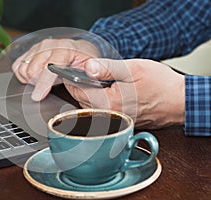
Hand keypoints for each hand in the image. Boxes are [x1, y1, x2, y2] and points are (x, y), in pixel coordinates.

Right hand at [11, 38, 99, 100]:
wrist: (82, 51)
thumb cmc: (88, 62)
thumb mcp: (98, 68)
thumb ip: (99, 70)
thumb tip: (91, 70)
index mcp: (67, 48)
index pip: (51, 65)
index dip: (43, 82)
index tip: (38, 96)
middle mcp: (51, 45)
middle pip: (33, 69)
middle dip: (38, 83)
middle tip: (49, 88)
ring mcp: (39, 47)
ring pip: (23, 68)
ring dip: (31, 80)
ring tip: (45, 82)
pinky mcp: (31, 50)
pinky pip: (17, 66)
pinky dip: (23, 76)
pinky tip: (36, 78)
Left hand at [64, 58, 184, 128]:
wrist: (179, 102)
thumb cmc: (160, 85)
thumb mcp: (132, 69)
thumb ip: (106, 68)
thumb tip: (86, 66)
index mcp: (108, 103)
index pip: (77, 90)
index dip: (70, 77)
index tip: (67, 69)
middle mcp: (108, 117)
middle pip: (80, 99)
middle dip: (76, 85)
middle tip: (77, 72)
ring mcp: (113, 121)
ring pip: (88, 106)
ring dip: (86, 93)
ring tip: (89, 81)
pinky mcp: (118, 122)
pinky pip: (99, 110)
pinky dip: (96, 99)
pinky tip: (103, 91)